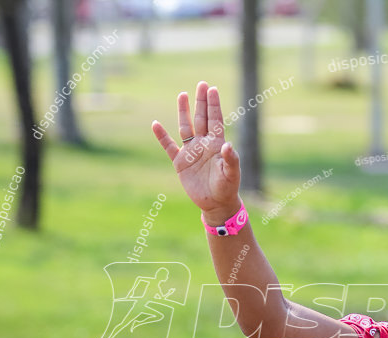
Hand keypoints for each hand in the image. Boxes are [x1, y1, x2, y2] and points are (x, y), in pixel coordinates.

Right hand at [152, 81, 241, 224]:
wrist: (216, 203)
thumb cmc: (227, 188)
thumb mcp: (231, 174)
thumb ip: (231, 159)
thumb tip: (228, 144)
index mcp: (216, 144)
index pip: (215, 120)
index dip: (214, 105)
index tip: (213, 89)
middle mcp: (203, 144)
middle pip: (201, 118)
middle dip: (201, 102)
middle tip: (202, 84)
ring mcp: (191, 152)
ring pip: (186, 127)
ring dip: (183, 112)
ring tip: (182, 95)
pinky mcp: (180, 162)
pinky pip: (169, 146)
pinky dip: (162, 136)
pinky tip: (156, 124)